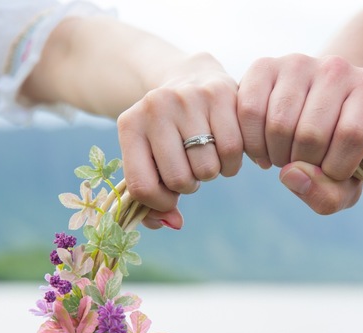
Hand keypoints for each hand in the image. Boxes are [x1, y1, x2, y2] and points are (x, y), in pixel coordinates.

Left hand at [117, 53, 242, 228]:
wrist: (190, 78)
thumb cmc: (168, 133)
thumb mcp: (150, 159)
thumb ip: (154, 201)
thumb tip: (174, 223)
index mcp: (129, 125)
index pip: (142, 186)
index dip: (160, 203)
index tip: (171, 196)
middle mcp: (155, 106)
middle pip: (179, 179)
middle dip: (190, 184)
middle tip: (191, 168)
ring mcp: (188, 97)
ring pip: (208, 168)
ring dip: (212, 173)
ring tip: (208, 157)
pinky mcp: (220, 93)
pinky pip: (233, 150)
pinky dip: (232, 162)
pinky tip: (225, 151)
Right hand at [237, 54, 362, 213]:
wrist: (316, 109)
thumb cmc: (336, 150)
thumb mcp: (347, 181)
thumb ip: (330, 196)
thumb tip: (291, 176)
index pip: (353, 134)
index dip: (337, 167)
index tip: (332, 171)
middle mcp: (336, 67)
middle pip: (312, 133)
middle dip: (303, 164)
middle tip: (304, 163)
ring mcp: (298, 63)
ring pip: (279, 125)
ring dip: (277, 156)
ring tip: (285, 156)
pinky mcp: (263, 65)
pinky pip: (250, 111)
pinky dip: (253, 143)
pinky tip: (265, 148)